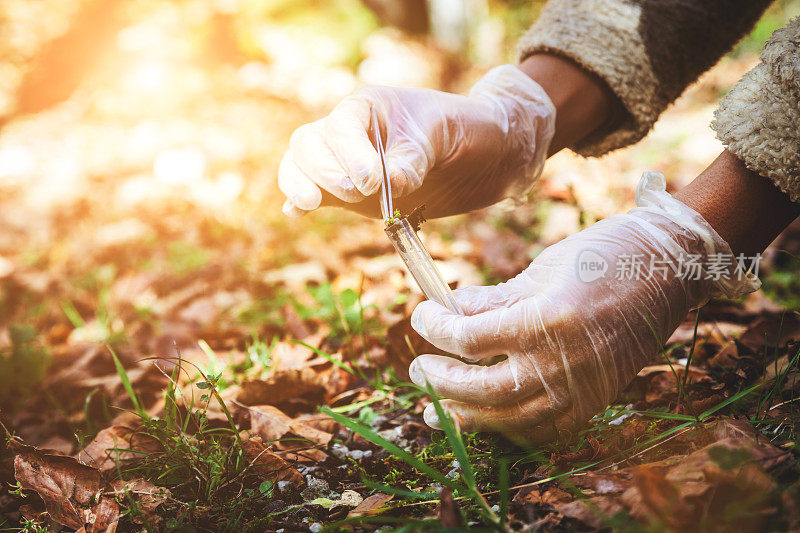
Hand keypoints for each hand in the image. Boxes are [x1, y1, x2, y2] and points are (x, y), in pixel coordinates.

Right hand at [278, 65, 554, 218]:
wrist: (483, 157)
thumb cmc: (467, 133)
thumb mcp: (448, 135)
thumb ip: (418, 155)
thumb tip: (391, 183)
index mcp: (370, 108)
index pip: (340, 126)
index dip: (350, 154)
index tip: (373, 181)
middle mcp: (349, 133)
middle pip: (308, 144)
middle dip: (326, 171)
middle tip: (358, 193)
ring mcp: (344, 163)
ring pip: (300, 165)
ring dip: (301, 184)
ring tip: (312, 203)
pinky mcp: (347, 192)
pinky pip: (311, 191)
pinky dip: (299, 200)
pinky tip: (296, 211)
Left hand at [408, 172, 758, 443]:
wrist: (669, 271)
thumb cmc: (605, 257)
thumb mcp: (542, 268)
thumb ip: (492, 298)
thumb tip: (446, 310)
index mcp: (547, 319)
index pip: (470, 338)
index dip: (435, 329)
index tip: (421, 316)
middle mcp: (563, 362)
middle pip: (482, 389)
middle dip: (440, 382)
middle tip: (417, 369)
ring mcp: (581, 388)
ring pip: (509, 420)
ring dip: (465, 416)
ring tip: (435, 408)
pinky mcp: (593, 402)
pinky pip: (543, 431)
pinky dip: (508, 430)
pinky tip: (485, 420)